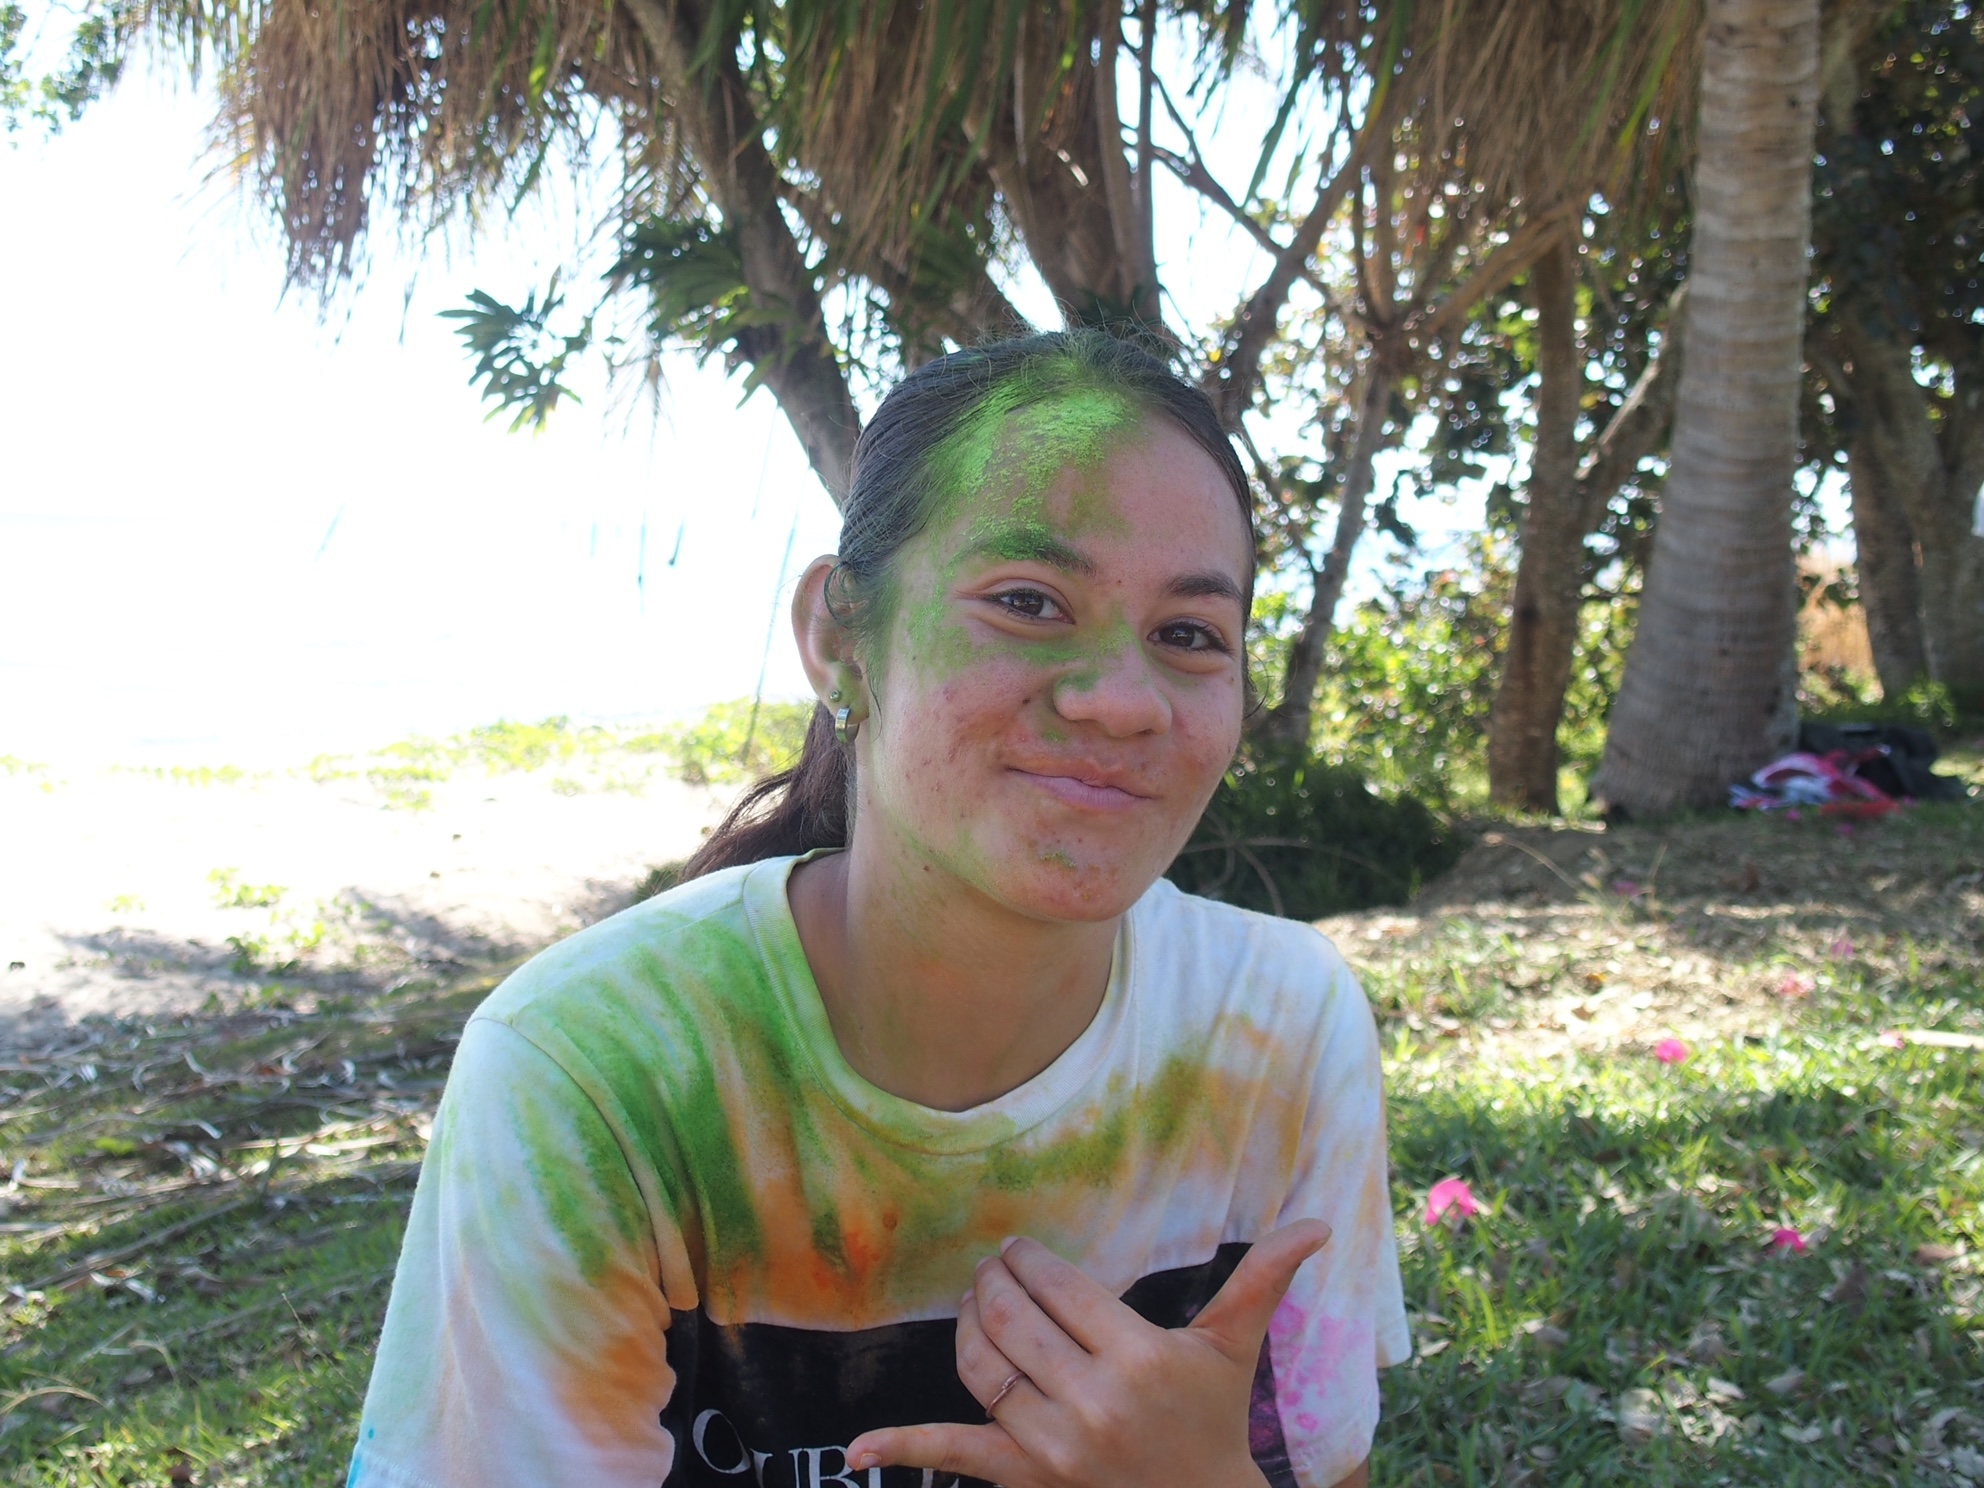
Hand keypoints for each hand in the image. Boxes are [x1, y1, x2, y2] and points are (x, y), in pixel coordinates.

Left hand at [846, 1220, 1330, 1487]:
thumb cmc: (1213, 1421)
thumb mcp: (1233, 1348)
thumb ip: (1265, 1279)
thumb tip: (1320, 1222)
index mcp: (1138, 1356)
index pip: (1057, 1286)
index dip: (1028, 1260)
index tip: (1020, 1251)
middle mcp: (1092, 1399)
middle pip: (1012, 1318)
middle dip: (992, 1283)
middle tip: (990, 1270)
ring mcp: (1053, 1445)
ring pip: (981, 1366)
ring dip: (965, 1327)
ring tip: (971, 1305)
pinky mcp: (1025, 1480)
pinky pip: (954, 1454)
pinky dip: (902, 1447)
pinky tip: (857, 1450)